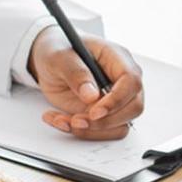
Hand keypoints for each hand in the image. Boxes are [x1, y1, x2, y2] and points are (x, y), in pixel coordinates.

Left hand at [28, 28, 144, 139]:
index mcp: (117, 58)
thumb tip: (91, 96)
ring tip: (63, 120)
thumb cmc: (58, 49)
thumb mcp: (60, 56)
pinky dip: (83, 132)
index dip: (117, 100)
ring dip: (91, 130)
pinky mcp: (104, 114)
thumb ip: (76, 73)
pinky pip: (102, 131)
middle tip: (76, 120)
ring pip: (120, 125)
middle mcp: (121, 80)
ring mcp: (114, 99)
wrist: (48, 59)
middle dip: (105, 121)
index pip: (131, 81)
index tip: (95, 112)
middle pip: (133, 108)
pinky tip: (61, 120)